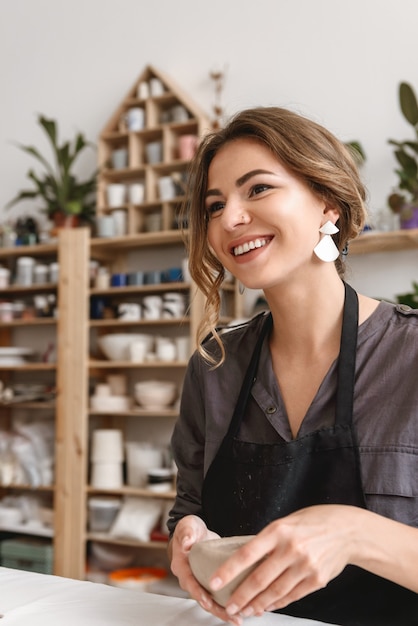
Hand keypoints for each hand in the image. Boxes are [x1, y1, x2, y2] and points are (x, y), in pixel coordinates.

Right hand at [170, 515, 243, 624]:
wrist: (195, 533)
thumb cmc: (190, 530)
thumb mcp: (188, 526)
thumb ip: (187, 533)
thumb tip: (187, 541)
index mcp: (181, 566)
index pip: (189, 582)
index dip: (198, 593)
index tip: (208, 602)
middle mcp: (190, 578)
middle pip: (202, 599)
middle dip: (217, 610)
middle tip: (232, 617)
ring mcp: (201, 583)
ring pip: (212, 602)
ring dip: (225, 612)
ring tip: (240, 619)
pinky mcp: (212, 583)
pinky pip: (220, 597)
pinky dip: (231, 603)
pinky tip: (246, 607)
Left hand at [209, 505, 356, 618]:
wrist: (347, 530)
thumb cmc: (313, 522)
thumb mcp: (286, 522)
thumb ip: (268, 540)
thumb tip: (246, 560)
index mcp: (278, 531)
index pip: (247, 553)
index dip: (228, 571)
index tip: (214, 582)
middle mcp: (291, 549)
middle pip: (259, 579)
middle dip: (240, 597)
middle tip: (228, 607)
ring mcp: (305, 566)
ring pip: (275, 592)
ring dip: (257, 604)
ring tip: (244, 611)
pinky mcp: (317, 580)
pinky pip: (292, 596)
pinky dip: (277, 603)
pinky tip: (267, 607)